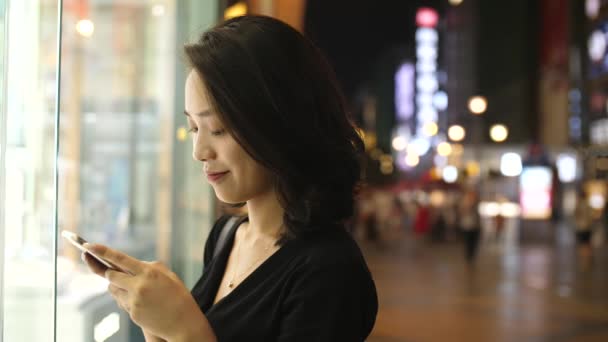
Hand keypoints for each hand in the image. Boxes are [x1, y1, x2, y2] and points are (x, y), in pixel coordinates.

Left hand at [82, 244, 214, 340]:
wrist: (184, 323)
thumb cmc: (179, 296)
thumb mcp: (168, 275)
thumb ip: (150, 268)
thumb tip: (132, 265)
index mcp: (149, 272)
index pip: (119, 259)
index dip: (101, 251)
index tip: (87, 246)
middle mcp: (138, 286)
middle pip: (110, 275)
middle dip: (109, 271)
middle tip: (109, 269)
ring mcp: (133, 301)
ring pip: (113, 289)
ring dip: (117, 285)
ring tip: (135, 288)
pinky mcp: (132, 313)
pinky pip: (122, 302)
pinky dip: (127, 298)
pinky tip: (144, 302)